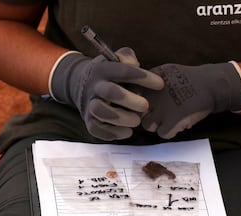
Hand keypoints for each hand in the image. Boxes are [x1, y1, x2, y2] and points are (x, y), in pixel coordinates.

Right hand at [49, 47, 163, 139]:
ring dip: (121, 118)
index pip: (123, 71)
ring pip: (100, 111)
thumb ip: (127, 57)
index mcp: (104, 69)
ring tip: (136, 121)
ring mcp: (90, 104)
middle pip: (110, 92)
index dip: (142, 77)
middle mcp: (95, 86)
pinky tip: (127, 132)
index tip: (160, 84)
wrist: (80, 84)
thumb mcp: (115, 59)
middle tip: (146, 106)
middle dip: (130, 100)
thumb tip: (135, 64)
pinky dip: (112, 133)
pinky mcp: (89, 121)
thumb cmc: (108, 73)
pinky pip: (96, 129)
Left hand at [141, 62, 240, 138]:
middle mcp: (151, 96)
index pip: (130, 98)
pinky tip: (178, 123)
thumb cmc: (187, 78)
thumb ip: (146, 82)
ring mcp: (161, 110)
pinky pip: (163, 134)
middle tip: (160, 113)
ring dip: (157, 125)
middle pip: (137, 113)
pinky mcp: (172, 122)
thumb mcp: (162, 72)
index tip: (148, 105)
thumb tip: (132, 93)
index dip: (137, 104)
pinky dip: (170, 131)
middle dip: (147, 115)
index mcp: (147, 83)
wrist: (209, 84)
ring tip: (169, 118)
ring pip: (148, 126)